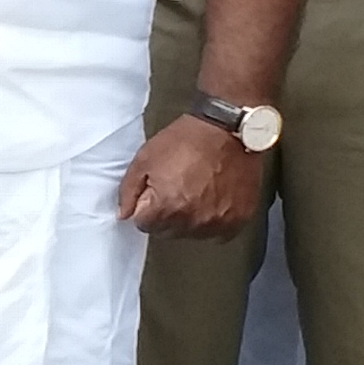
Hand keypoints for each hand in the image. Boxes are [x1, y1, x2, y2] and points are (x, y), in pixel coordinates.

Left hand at [118, 114, 262, 235]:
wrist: (229, 130)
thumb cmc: (186, 141)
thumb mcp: (145, 159)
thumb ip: (128, 191)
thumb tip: (124, 215)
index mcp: (166, 208)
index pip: (144, 225)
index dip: (146, 207)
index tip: (155, 193)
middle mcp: (193, 221)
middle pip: (168, 232)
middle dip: (166, 215)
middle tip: (177, 188)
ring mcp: (219, 223)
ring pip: (193, 234)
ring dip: (191, 219)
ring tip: (197, 191)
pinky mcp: (239, 220)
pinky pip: (219, 232)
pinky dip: (214, 220)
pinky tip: (214, 199)